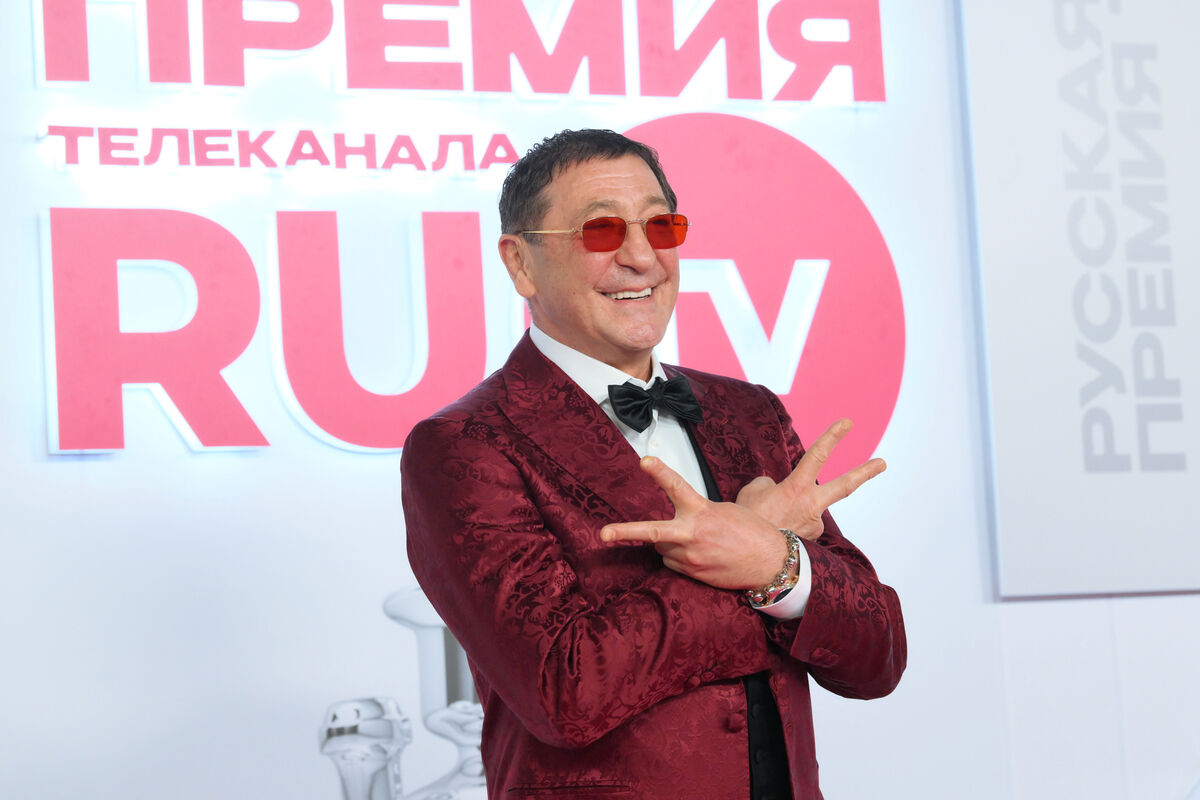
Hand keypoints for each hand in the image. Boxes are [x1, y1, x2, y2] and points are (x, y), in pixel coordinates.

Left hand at [599, 456, 785, 589]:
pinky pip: (672, 564)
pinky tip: (698, 556)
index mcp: (703, 512)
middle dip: (625, 532)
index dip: (659, 472)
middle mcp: (693, 535)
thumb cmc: (751, 532)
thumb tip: (680, 517)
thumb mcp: (725, 511)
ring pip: (662, 548)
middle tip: (603, 534)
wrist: (771, 563)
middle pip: (652, 532)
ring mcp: (691, 557)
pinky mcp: (693, 574)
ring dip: (668, 543)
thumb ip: (698, 511)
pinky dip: (678, 558)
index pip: (677, 486)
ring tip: (693, 541)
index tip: (644, 460)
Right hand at [735, 418, 885, 540]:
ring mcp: (814, 526)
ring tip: (770, 522)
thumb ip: (769, 484)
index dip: (833, 437)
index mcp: (797, 488)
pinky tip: (775, 532)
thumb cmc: (749, 521)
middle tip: (882, 463)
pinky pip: (799, 527)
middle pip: (845, 486)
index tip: (847, 424)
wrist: (750, 556)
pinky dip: (788, 527)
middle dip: (865, 473)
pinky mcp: (810, 543)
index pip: (818, 456)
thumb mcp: (753, 491)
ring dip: (791, 514)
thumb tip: (776, 489)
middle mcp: (812, 506)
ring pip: (807, 511)